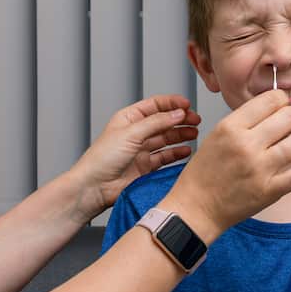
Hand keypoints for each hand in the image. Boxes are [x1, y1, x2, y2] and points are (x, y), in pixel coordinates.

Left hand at [69, 94, 201, 220]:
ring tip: (194, 134)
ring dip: (180, 136)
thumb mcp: (131, 134)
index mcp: (128, 119)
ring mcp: (140, 151)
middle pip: (163, 122)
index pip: (154, 105)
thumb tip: (178, 113)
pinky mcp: (145, 168)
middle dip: (180, 120)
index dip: (171, 103)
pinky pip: (165, 158)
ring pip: (166, 140)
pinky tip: (186, 151)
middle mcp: (135, 133)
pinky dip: (176, 154)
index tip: (187, 104)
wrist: (94, 187)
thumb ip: (156, 123)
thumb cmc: (102, 159)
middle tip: (196, 121)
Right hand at [163, 89, 290, 236]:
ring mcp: (259, 168)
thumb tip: (275, 107)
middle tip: (288, 126)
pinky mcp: (270, 190)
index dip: (281, 100)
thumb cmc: (205, 172)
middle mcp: (246, 145)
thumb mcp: (216, 135)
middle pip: (290, 115)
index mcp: (230, 127)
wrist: (196, 207)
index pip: (271, 99)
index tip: (280, 106)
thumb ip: (244, 120)